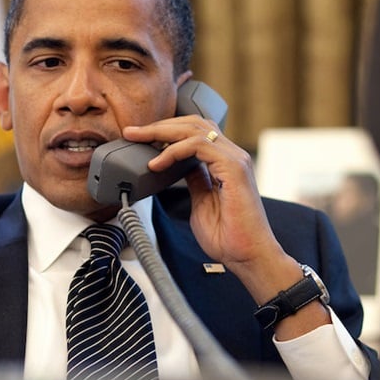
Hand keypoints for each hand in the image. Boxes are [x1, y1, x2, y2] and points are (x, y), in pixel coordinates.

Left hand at [121, 118, 326, 334]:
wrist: (247, 256)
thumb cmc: (229, 237)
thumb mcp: (201, 202)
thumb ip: (194, 181)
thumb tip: (179, 167)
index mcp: (225, 163)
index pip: (195, 133)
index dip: (167, 131)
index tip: (140, 138)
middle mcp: (232, 156)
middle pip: (193, 123)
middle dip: (160, 125)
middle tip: (132, 132)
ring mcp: (235, 159)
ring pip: (195, 128)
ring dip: (162, 131)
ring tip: (139, 139)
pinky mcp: (233, 167)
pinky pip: (199, 145)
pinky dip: (174, 150)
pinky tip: (158, 162)